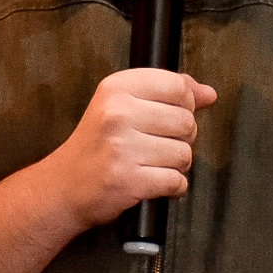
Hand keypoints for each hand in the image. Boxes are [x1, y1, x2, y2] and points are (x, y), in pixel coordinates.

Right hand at [41, 67, 216, 228]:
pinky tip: (154, 182)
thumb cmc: (97, 145)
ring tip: (152, 164)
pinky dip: (173, 187)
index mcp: (117, 88)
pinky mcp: (127, 180)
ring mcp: (122, 148)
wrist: (63, 186)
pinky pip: (176, 181)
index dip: (186, 103)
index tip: (173, 114)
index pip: (178, 85)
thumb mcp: (122, 105)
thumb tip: (208, 93)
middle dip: (181, 138)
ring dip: (176, 165)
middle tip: (157, 145)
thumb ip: (167, 93)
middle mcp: (118, 114)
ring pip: (184, 154)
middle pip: (186, 121)